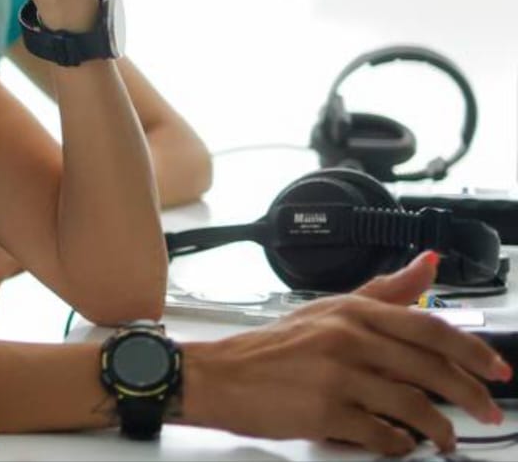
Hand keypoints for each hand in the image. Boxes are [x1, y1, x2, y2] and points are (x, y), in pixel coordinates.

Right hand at [182, 252, 510, 456]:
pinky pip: (381, 433)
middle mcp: (347, 338)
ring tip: (445, 438)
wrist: (217, 376)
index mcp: (351, 312)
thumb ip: (383, 291)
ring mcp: (336, 376)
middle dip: (470, 396)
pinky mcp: (325, 411)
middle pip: (430, 368)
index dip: (472, 350)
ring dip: (439, 429)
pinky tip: (398, 444)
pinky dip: (398, 444)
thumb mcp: (327, 310)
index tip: (496, 369)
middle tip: (488, 413)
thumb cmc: (271, 349)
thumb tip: (428, 263)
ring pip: (413, 405)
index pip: (428, 326)